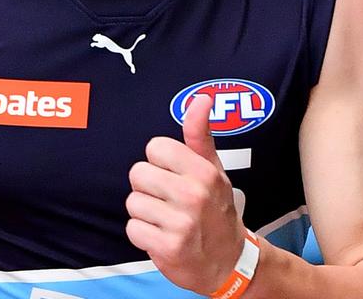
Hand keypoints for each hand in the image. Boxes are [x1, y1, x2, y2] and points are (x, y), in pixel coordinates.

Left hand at [126, 94, 245, 293]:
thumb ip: (200, 134)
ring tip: (167, 219)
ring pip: (133, 202)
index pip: (155, 148)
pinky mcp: (167, 248)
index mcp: (204, 172)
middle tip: (169, 200)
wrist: (229, 262)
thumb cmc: (217, 210)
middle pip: (138, 173)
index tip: (174, 176)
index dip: (160, 162)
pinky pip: (132, 229)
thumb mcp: (214, 169)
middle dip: (149, 187)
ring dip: (145, 213)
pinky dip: (143, 234)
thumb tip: (201, 99)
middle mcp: (193, 196)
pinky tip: (162, 236)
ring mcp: (181, 224)